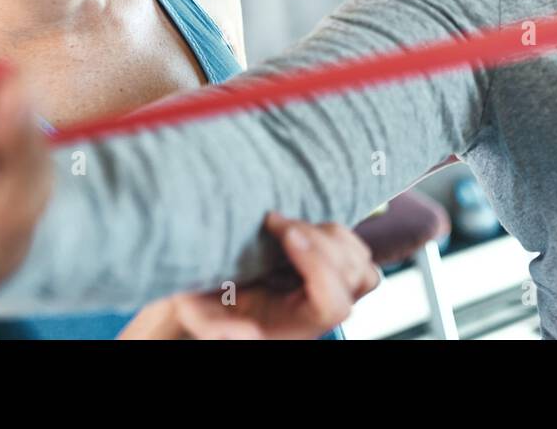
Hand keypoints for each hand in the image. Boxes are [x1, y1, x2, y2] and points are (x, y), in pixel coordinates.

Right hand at [116, 212, 381, 338]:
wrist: (205, 297)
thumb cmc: (200, 306)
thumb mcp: (196, 316)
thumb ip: (215, 329)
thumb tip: (246, 335)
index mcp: (293, 327)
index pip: (332, 305)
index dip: (318, 265)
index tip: (285, 232)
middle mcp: (316, 311)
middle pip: (352, 278)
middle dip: (320, 241)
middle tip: (276, 222)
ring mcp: (328, 289)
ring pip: (360, 263)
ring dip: (331, 234)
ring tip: (290, 225)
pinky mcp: (328, 268)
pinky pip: (354, 250)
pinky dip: (335, 231)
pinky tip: (300, 226)